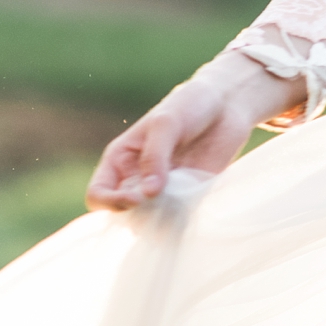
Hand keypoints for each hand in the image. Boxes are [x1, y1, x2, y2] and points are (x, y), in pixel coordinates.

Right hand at [85, 53, 303, 211]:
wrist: (227, 104)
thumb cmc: (189, 105)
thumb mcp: (166, 123)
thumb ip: (155, 156)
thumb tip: (148, 194)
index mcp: (120, 160)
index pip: (98, 193)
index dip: (110, 202)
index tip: (136, 199)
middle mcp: (137, 180)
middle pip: (124, 214)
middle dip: (139, 216)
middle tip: (162, 205)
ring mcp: (163, 191)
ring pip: (151, 221)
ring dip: (162, 221)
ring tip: (181, 205)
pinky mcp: (188, 196)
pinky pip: (178, 219)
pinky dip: (183, 220)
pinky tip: (194, 208)